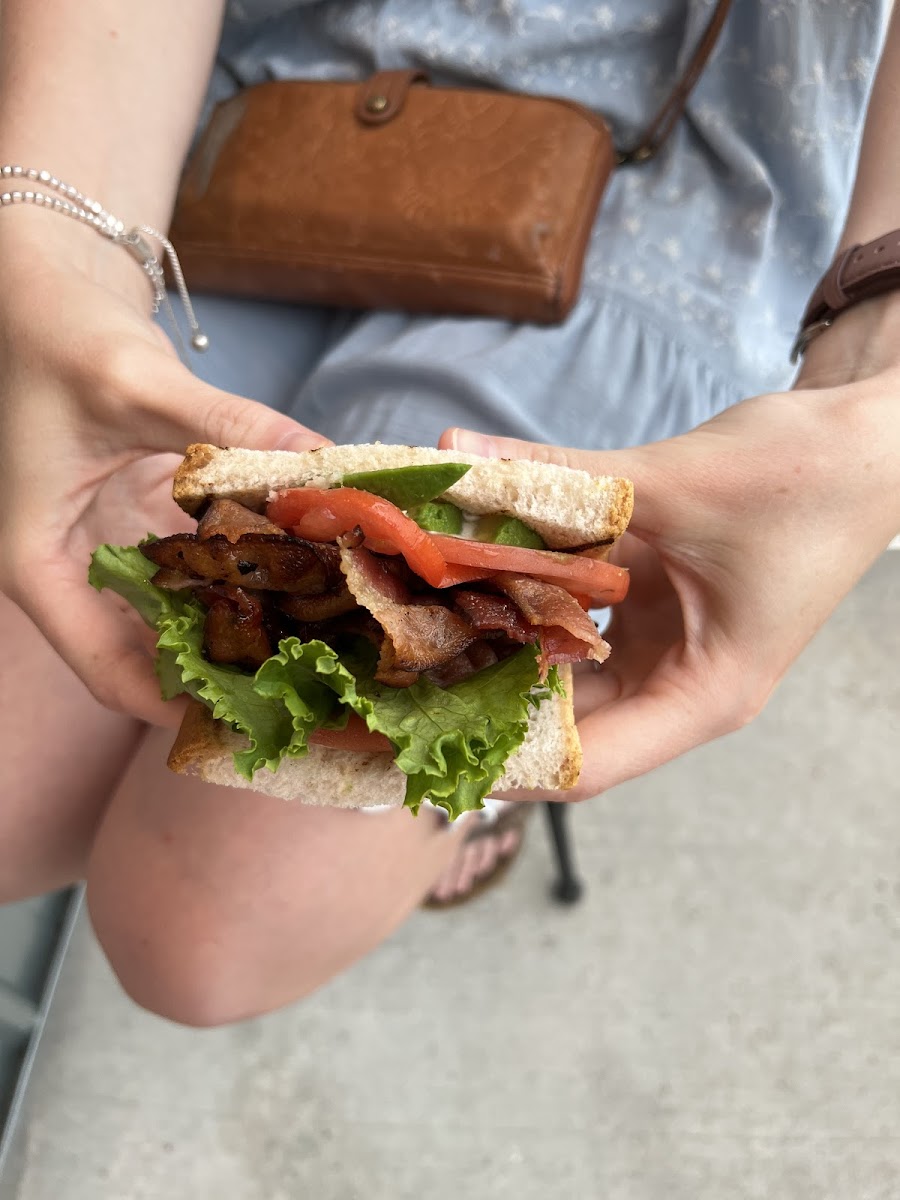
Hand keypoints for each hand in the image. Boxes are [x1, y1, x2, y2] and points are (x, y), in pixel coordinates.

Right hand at [0, 216, 328, 725]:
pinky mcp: (144, 519)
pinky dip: (245, 565)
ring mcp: (111, 545)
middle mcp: (75, 568)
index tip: (255, 716)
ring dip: (245, 620)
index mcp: (40, 565)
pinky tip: (304, 564)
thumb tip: (326, 460)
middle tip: (313, 679)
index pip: (106, 670)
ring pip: (182, 611)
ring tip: (324, 633)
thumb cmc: (51, 335)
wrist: (38, 289)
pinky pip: (198, 562)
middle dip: (229, 669)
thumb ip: (230, 426)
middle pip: (153, 651)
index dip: (178, 705)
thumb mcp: (135, 385)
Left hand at [440, 371, 899, 798]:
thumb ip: (560, 477)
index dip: (502, 765)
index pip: (586, 764)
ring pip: (561, 664)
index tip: (421, 745)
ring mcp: (661, 641)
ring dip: (496, 642)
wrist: (863, 439)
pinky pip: (574, 609)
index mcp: (701, 692)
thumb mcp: (674, 484)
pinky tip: (466, 564)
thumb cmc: (804, 480)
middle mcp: (676, 680)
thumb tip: (453, 454)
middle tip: (392, 683)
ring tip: (410, 627)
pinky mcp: (649, 599)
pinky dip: (526, 589)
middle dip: (480, 702)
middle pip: (562, 721)